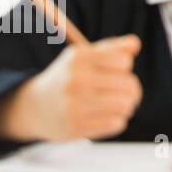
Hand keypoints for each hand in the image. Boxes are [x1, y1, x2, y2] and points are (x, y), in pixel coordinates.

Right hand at [0, 34, 142, 142]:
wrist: (35, 107)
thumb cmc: (69, 77)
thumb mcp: (85, 57)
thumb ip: (113, 48)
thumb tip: (135, 43)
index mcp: (79, 58)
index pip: (124, 62)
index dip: (125, 67)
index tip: (117, 71)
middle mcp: (75, 80)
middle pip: (128, 85)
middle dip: (133, 89)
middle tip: (128, 92)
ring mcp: (74, 105)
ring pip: (125, 105)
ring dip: (128, 105)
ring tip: (122, 104)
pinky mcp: (75, 127)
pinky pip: (116, 123)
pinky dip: (118, 120)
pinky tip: (108, 116)